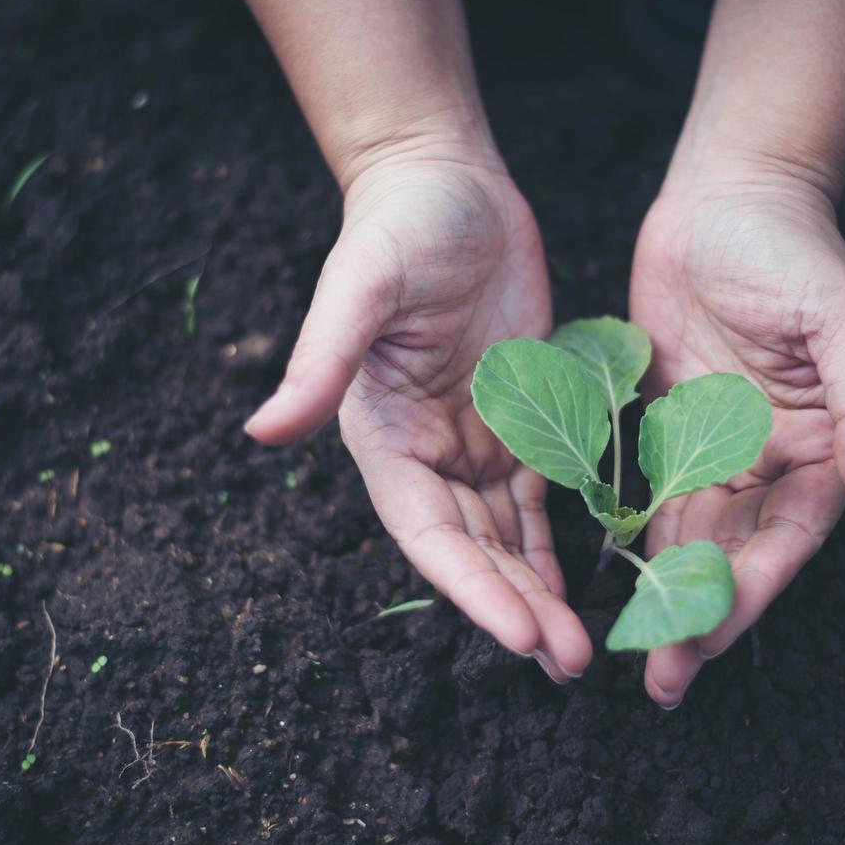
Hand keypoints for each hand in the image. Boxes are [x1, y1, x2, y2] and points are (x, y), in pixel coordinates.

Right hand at [245, 151, 590, 682]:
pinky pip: (539, 498)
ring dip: (539, 592)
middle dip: (515, 607)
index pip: (427, 532)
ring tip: (577, 651)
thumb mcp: (359, 287)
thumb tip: (260, 432)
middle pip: (473, 549)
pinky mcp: (519, 421)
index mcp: (383, 436)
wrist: (447, 182)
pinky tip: (584, 588)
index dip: (469, 586)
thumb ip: (319, 362)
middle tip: (568, 662)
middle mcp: (425, 452)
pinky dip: (556, 545)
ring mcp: (474, 441)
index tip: (518, 632)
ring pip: (508, 537)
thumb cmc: (398, 226)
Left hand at [628, 171, 844, 707]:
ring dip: (663, 596)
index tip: (707, 642)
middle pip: (735, 554)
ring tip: (633, 654)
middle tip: (664, 680)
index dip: (749, 594)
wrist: (727, 196)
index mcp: (818, 446)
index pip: (786, 538)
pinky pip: (647, 492)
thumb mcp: (841, 322)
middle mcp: (766, 458)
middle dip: (701, 617)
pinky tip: (604, 582)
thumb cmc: (794, 250)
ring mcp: (714, 445)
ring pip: (688, 537)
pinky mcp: (664, 424)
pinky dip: (630, 538)